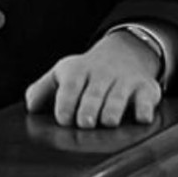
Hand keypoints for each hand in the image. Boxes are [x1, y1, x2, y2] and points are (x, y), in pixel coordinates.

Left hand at [24, 31, 162, 127]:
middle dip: (89, 108)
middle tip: (85, 123)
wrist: (124, 53)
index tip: (63, 119)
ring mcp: (124, 82)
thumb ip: (41, 89)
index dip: (66, 103)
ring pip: (118, 97)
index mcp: (77, 72)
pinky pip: (146, 99)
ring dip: (113, 109)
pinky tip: (141, 117)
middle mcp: (101, 76)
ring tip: (108, 122)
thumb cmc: (86, 73)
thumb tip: (30, 108)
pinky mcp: (145, 89)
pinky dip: (145, 109)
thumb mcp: (62, 74)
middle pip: (94, 94)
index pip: (70, 87)